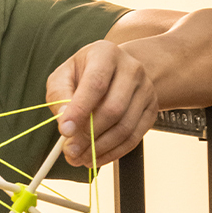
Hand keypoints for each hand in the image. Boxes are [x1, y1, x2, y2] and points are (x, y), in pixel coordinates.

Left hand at [46, 39, 157, 167]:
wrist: (115, 71)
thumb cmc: (83, 73)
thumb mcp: (64, 76)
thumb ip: (59, 95)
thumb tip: (63, 120)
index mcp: (106, 54)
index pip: (95, 84)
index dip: (79, 110)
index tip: (64, 131)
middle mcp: (131, 69)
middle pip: (113, 108)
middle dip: (88, 134)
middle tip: (69, 151)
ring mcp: (146, 89)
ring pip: (125, 126)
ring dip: (100, 148)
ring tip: (79, 158)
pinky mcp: (152, 109)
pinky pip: (135, 137)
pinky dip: (114, 152)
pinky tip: (97, 158)